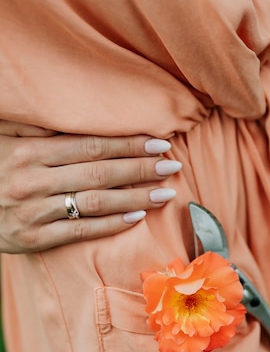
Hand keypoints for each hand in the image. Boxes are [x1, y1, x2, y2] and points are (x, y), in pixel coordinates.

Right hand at [0, 121, 181, 253]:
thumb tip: (79, 111)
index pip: (91, 146)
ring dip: (135, 196)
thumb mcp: (7, 138)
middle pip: (100, 173)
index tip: (158, 142)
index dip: (128, 144)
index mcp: (30, 152)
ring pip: (95, 203)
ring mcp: (34, 212)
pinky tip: (136, 216)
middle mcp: (34, 180)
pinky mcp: (33, 239)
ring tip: (165, 192)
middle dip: (141, 168)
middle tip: (172, 165)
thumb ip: (40, 127)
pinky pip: (80, 231)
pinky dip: (110, 224)